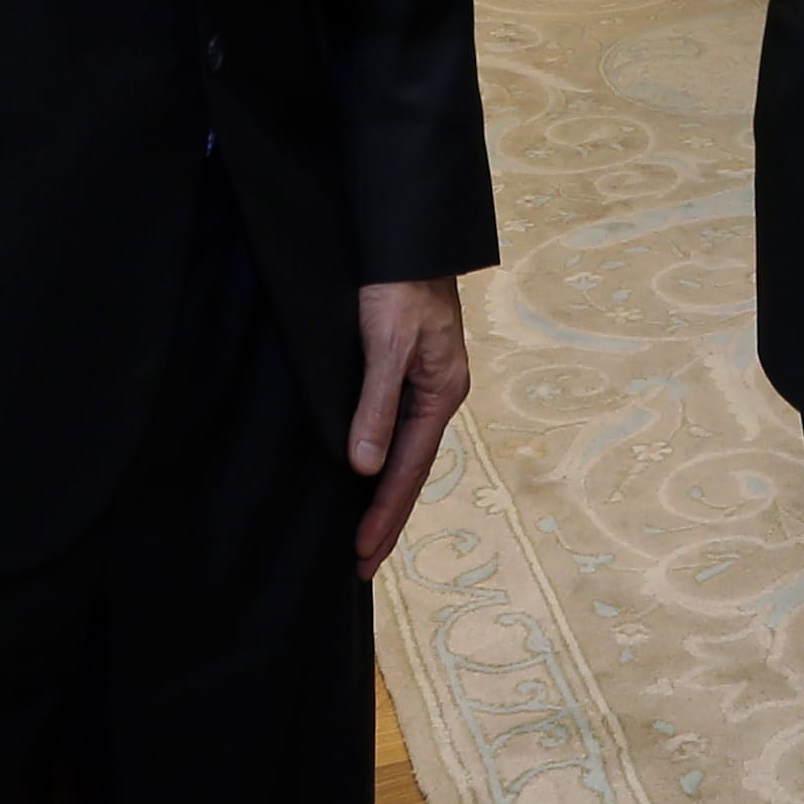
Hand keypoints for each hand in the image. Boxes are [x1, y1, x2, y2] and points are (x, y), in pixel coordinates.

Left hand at [349, 276, 469, 578]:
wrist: (408, 237)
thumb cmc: (399, 284)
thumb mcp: (385, 343)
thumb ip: (376, 405)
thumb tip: (363, 467)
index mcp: (441, 393)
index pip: (409, 470)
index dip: (384, 514)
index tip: (362, 553)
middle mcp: (438, 395)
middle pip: (412, 471)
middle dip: (387, 519)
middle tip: (362, 566)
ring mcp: (427, 384)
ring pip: (406, 455)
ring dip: (386, 496)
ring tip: (367, 537)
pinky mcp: (411, 371)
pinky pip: (399, 431)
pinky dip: (386, 463)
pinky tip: (370, 475)